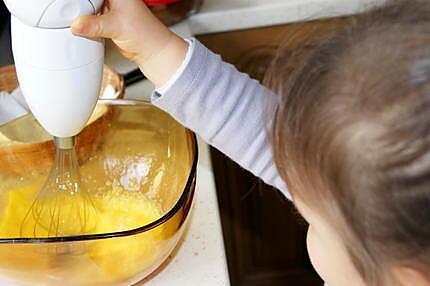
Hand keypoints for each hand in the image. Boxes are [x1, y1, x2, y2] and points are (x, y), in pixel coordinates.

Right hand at [71, 0, 187, 86]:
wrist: (150, 51)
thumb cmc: (144, 34)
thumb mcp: (115, 27)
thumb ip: (93, 25)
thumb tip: (75, 24)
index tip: (67, 4)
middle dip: (76, 4)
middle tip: (65, 10)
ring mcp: (107, 7)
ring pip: (85, 4)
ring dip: (77, 11)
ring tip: (68, 16)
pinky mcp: (104, 19)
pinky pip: (88, 16)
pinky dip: (82, 20)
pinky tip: (76, 23)